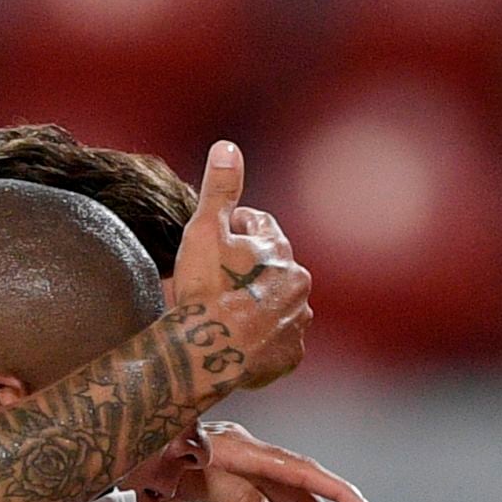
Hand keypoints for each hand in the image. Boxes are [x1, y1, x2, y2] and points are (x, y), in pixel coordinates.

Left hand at [152, 421, 373, 501]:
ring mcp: (228, 469)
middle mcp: (241, 458)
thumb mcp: (178, 474)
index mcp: (239, 451)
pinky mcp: (210, 482)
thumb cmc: (135, 453)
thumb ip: (228, 494)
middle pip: (295, 492)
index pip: (297, 472)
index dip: (334, 492)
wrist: (101, 438)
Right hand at [169, 142, 311, 391]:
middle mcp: (298, 283)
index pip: (260, 225)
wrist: (205, 353)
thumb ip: (219, 189)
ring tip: (226, 315)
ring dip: (258, 306)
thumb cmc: (203, 292)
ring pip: (278, 305)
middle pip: (272, 267)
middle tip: (216, 281)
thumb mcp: (204, 232)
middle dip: (249, 269)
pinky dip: (262, 340)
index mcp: (279, 250)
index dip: (235, 226)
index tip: (218, 235)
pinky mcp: (290, 356)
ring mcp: (296, 321)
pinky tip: (239, 342)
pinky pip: (279, 342)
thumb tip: (228, 146)